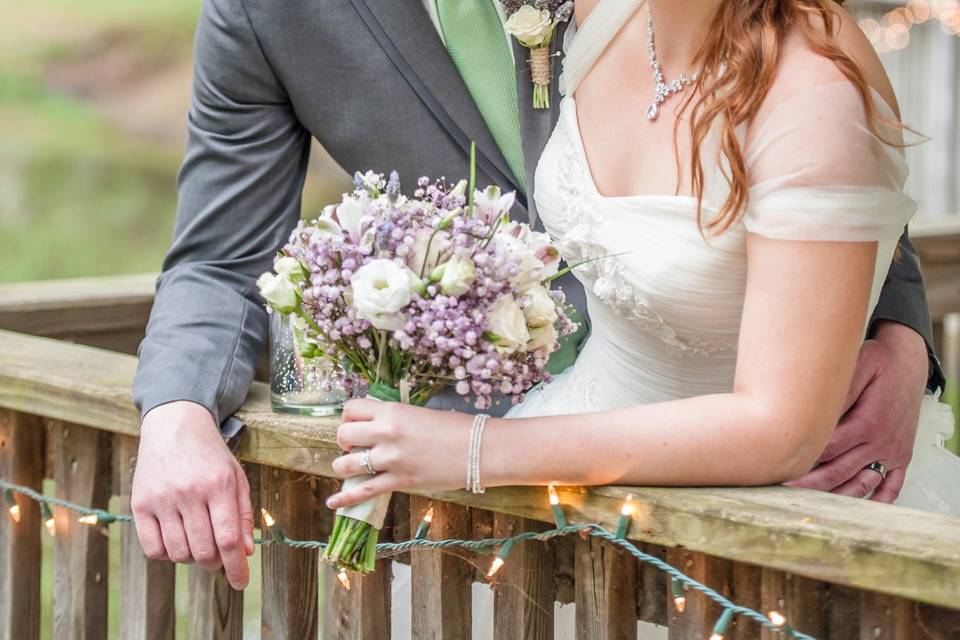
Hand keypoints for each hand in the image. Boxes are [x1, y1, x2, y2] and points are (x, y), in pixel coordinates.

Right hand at [131, 401, 254, 589]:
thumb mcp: (236, 478)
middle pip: (204, 550)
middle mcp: (189, 492)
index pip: (228, 538)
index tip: (241, 583)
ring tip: (197, 542)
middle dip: (215, 562)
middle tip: (218, 554)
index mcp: (218, 485)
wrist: (174, 426)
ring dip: (192, 558)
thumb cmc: (210, 456)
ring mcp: (161, 499)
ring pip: (178, 553)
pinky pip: (152, 549)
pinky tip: (176, 539)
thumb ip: (244, 514)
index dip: (236, 567)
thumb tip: (246, 551)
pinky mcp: (140, 503)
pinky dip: (167, 554)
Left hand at [325, 399, 473, 509]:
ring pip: (346, 464)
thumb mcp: (420, 413)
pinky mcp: (399, 481)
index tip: (355, 424)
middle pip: (343, 435)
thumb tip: (377, 426)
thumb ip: (395, 419)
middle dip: (345, 441)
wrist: (479, 449)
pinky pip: (363, 491)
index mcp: (392, 411)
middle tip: (355, 446)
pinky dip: (345, 498)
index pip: (351, 409)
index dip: (349, 417)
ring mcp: (391, 459)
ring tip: (350, 467)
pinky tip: (333, 503)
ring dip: (344, 466)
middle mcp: (386, 433)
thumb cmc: (456, 428)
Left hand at [787, 321, 927, 501]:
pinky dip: (875, 500)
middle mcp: (880, 442)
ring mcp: (892, 452)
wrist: (910, 361)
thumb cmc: (881, 362)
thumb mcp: (858, 366)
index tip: (780, 466)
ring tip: (808, 502)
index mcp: (867, 422)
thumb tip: (815, 411)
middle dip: (808, 484)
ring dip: (834, 496)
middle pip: (838, 472)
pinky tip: (856, 506)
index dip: (802, 459)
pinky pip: (891, 486)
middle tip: (782, 489)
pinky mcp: (901, 456)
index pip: (827, 450)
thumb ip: (838, 392)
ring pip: (859, 484)